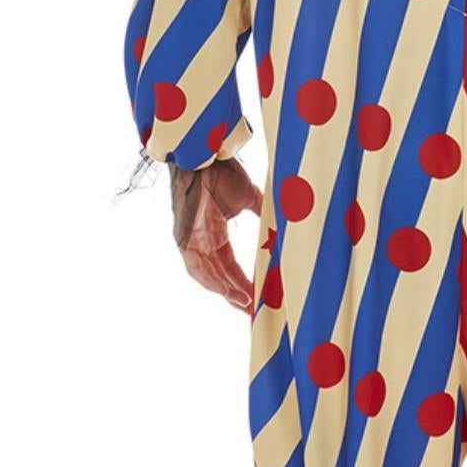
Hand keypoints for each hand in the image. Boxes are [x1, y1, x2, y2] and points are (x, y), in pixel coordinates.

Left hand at [169, 159, 263, 311]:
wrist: (205, 156)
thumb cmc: (222, 171)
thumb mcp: (248, 198)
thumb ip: (262, 213)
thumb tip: (283, 223)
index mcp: (214, 232)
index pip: (229, 265)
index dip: (243, 282)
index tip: (258, 296)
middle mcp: (201, 240)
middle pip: (219, 275)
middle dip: (237, 294)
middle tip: (254, 310)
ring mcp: (190, 241)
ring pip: (208, 276)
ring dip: (226, 292)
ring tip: (245, 305)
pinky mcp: (183, 238)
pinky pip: (196, 268)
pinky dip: (212, 282)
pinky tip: (227, 292)